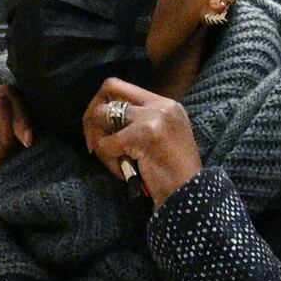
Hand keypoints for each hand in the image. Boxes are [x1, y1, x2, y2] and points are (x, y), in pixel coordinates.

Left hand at [84, 79, 201, 205]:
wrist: (189, 195)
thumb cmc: (173, 174)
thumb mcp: (162, 137)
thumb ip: (139, 121)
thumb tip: (103, 115)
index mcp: (166, 103)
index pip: (120, 86)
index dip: (102, 102)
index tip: (100, 127)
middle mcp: (160, 105)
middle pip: (109, 89)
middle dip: (92, 116)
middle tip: (92, 142)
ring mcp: (152, 118)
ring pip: (102, 115)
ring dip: (98, 140)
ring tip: (113, 161)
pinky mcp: (142, 136)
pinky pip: (105, 144)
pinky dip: (108, 161)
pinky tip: (123, 172)